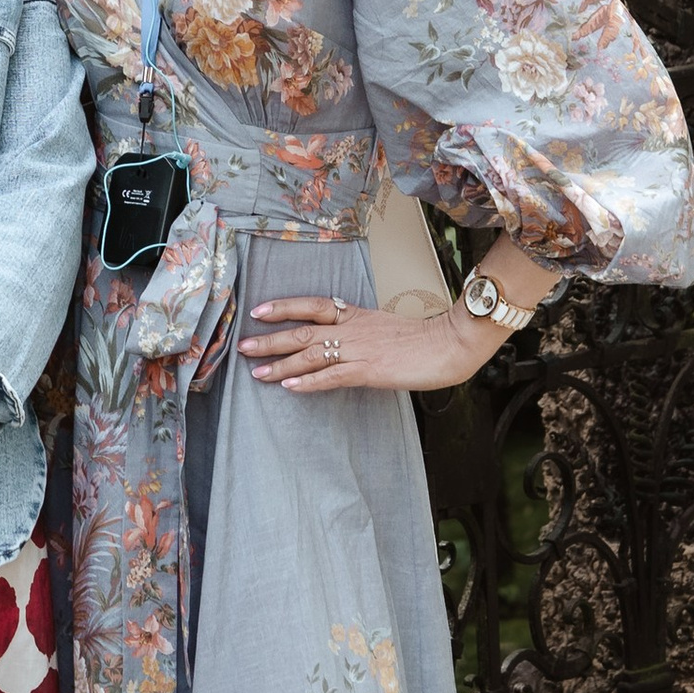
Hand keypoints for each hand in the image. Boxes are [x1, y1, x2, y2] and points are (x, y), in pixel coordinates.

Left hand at [239, 291, 502, 396]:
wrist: (450, 342)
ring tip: (256, 372)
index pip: (312, 305)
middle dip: (270, 339)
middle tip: (242, 346)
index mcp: (356, 314)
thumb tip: (338, 343)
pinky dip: (309, 382)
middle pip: (302, 330)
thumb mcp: (384, 327)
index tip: (258, 311)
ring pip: (311, 354)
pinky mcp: (370, 370)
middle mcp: (352, 328)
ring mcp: (360, 349)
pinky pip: (333, 376)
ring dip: (281, 364)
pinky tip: (290, 387)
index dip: (284, 307)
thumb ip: (359, 331)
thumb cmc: (422, 338)